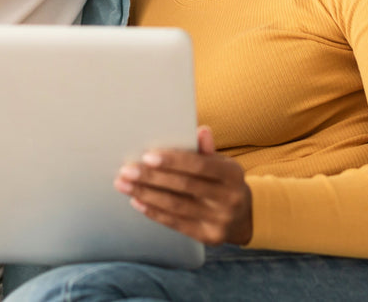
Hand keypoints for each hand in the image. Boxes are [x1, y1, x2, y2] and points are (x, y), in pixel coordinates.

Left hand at [114, 125, 253, 245]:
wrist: (243, 217)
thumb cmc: (223, 182)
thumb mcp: (221, 164)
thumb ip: (206, 150)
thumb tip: (200, 130)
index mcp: (233, 174)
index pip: (200, 165)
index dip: (173, 161)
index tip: (147, 157)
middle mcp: (230, 198)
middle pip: (184, 186)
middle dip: (151, 177)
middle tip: (126, 170)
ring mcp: (220, 220)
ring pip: (176, 206)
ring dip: (145, 194)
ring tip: (124, 185)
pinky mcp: (209, 236)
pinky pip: (176, 223)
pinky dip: (153, 211)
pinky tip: (137, 201)